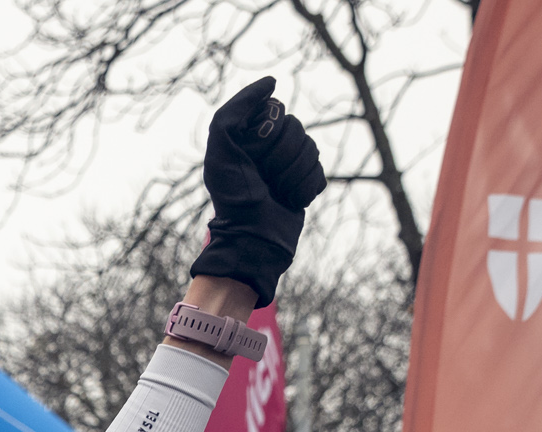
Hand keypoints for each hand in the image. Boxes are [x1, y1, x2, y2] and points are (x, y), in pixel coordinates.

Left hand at [188, 77, 323, 307]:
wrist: (252, 239)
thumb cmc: (233, 195)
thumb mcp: (222, 147)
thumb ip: (234, 110)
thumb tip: (272, 84)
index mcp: (248, 135)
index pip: (278, 113)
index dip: (269, 134)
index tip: (252, 155)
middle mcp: (268, 147)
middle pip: (298, 130)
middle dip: (282, 157)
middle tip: (265, 179)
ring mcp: (287, 165)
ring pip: (311, 149)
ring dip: (294, 174)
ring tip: (277, 192)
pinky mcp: (303, 184)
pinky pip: (319, 171)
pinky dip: (305, 187)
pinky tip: (289, 200)